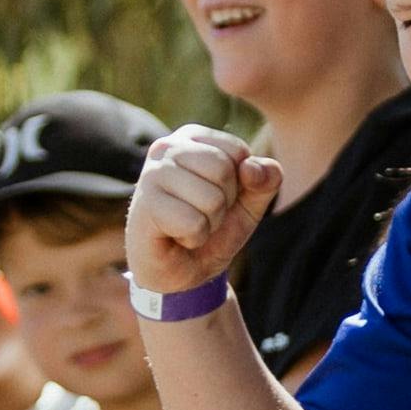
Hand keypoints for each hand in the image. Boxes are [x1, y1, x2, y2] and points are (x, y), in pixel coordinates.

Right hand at [129, 126, 284, 302]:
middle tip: (201, 215)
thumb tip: (251, 168)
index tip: (216, 196)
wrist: (177, 272)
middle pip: (224, 171)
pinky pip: (194, 224)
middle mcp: (168, 147)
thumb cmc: (210, 230)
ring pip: (211, 199)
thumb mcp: (249, 204)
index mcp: (193, 138)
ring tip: (188, 226)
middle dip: (223, 204)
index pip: (239, 152)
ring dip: (209, 224)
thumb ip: (266, 180)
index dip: (239, 185)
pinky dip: (194, 238)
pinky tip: (175, 237)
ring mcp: (152, 173)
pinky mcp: (144, 204)